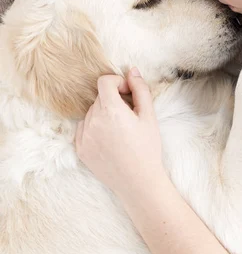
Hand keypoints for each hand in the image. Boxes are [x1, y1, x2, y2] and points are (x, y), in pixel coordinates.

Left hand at [75, 69, 164, 198]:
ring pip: (92, 112)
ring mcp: (84, 136)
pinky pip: (83, 127)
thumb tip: (132, 70)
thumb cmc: (147, 148)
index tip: (128, 93)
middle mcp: (93, 121)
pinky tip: (109, 140)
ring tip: (120, 130)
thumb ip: (140, 89)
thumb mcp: (149, 116)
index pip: (104, 81)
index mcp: (110, 110)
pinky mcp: (80, 149)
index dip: (117, 82)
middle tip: (129, 115)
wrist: (138, 182)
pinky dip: (94, 128)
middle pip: (100, 97)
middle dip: (113, 100)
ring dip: (104, 114)